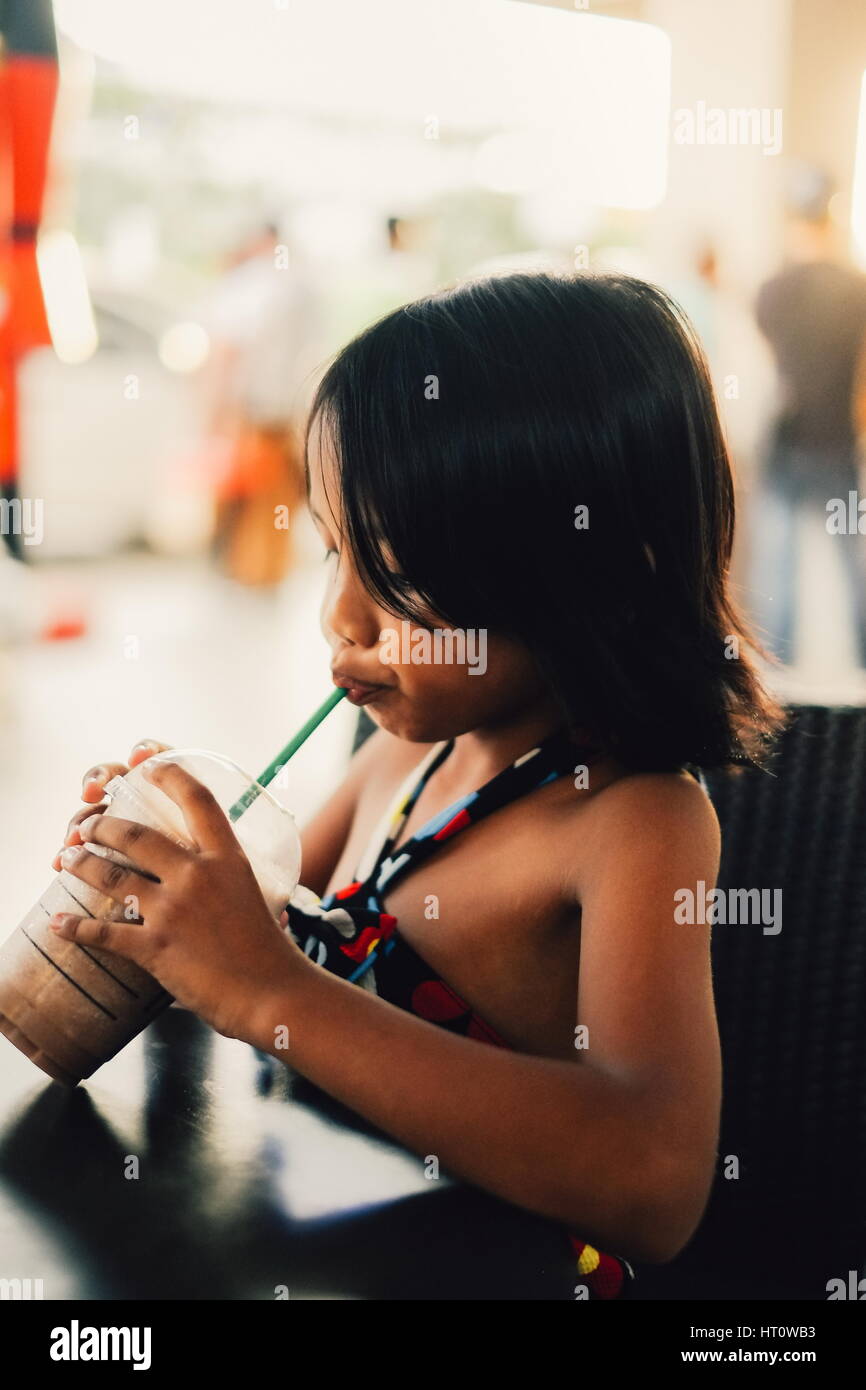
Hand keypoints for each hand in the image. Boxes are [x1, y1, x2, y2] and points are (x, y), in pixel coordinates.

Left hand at [47, 758, 300, 1042]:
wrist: (271, 993)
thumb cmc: (267, 949)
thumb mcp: (251, 893)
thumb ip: (225, 874)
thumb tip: (209, 864)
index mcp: (227, 858)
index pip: (197, 800)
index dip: (169, 775)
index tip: (148, 767)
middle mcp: (197, 875)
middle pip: (136, 834)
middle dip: (103, 826)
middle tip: (88, 826)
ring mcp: (173, 910)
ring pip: (112, 875)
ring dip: (82, 864)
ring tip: (66, 858)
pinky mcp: (154, 946)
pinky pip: (103, 931)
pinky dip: (76, 927)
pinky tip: (59, 923)